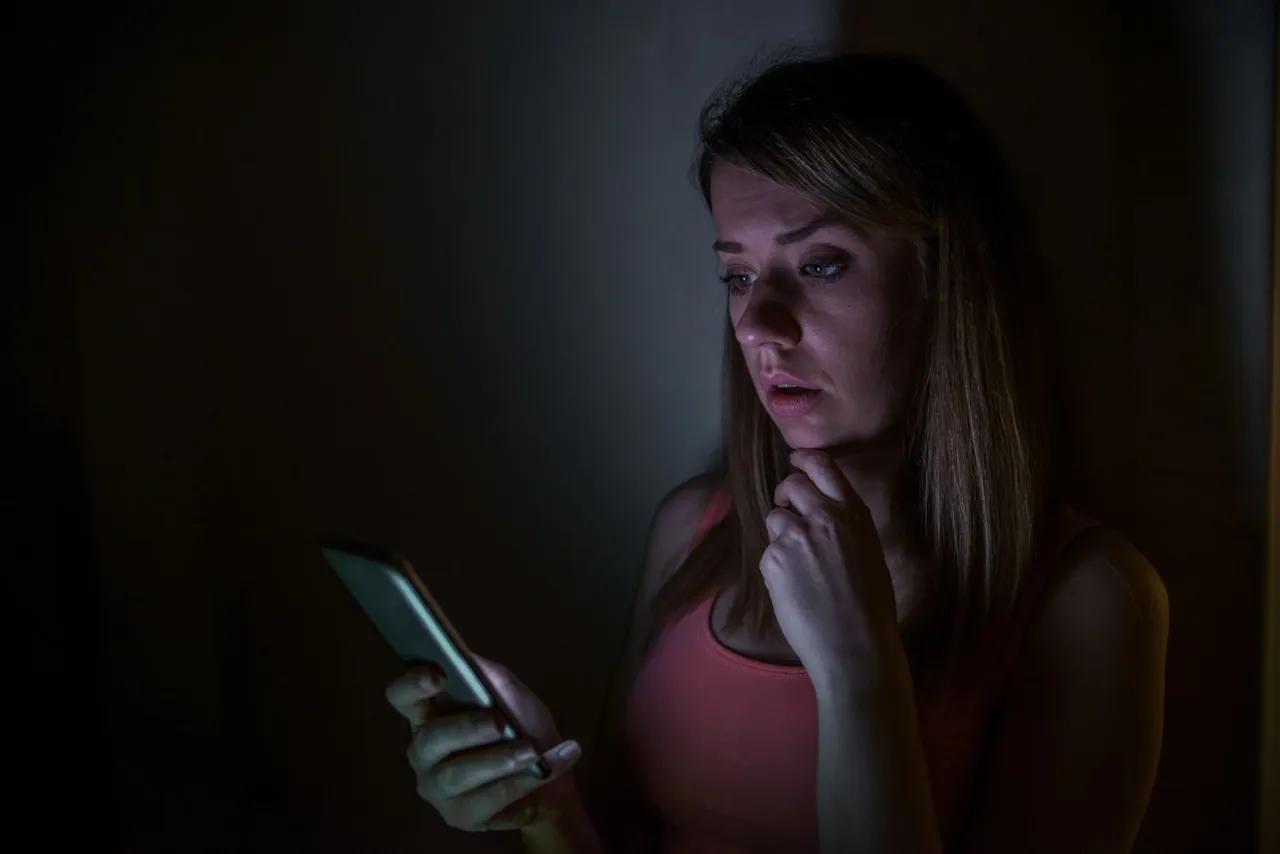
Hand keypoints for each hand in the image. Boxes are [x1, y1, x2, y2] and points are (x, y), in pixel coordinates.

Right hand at [385, 655, 583, 832]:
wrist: (549, 771)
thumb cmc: (520, 725)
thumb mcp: (510, 693)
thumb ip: (487, 676)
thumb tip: (465, 657)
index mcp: (429, 714)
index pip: (402, 697)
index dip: (412, 685)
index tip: (439, 675)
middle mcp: (423, 752)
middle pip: (429, 739)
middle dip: (467, 728)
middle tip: (501, 723)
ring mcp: (438, 787)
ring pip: (458, 774)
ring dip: (500, 759)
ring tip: (533, 750)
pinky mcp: (460, 816)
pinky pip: (488, 799)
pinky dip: (523, 781)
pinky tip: (546, 768)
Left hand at [761, 449, 900, 677]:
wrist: (854, 645)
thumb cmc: (870, 608)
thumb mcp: (870, 552)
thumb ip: (846, 526)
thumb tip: (824, 513)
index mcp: (853, 513)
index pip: (823, 465)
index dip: (804, 460)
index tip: (795, 461)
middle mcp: (824, 517)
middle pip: (790, 484)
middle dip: (785, 495)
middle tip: (788, 512)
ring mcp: (796, 536)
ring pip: (775, 518)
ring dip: (781, 534)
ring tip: (798, 565)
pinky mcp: (773, 559)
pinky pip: (767, 551)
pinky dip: (776, 566)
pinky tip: (794, 588)